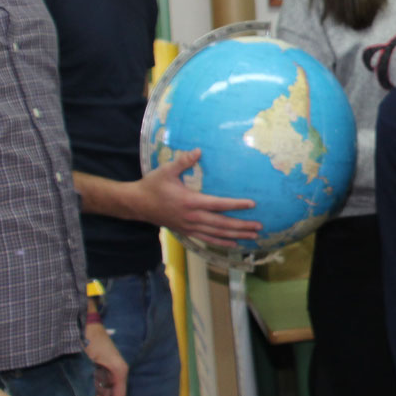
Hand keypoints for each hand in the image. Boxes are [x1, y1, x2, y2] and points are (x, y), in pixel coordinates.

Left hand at [84, 321, 127, 395]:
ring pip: (106, 391)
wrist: (85, 322)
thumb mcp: (88, 363)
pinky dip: (92, 389)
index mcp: (119, 371)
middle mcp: (118, 371)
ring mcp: (111, 368)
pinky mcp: (103, 365)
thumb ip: (89, 383)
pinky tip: (80, 391)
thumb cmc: (89, 340)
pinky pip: (101, 383)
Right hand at [134, 150, 258, 242]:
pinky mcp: (186, 231)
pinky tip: (234, 245)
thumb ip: (183, 161)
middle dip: (242, 226)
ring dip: (236, 236)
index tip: (252, 204)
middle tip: (259, 226)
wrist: (136, 204)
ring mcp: (189, 227)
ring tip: (253, 237)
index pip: (218, 204)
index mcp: (190, 202)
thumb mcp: (166, 170)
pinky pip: (207, 239)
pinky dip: (221, 243)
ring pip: (217, 234)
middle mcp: (192, 217)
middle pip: (222, 224)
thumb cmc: (152, 186)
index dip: (236, 205)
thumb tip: (198, 150)